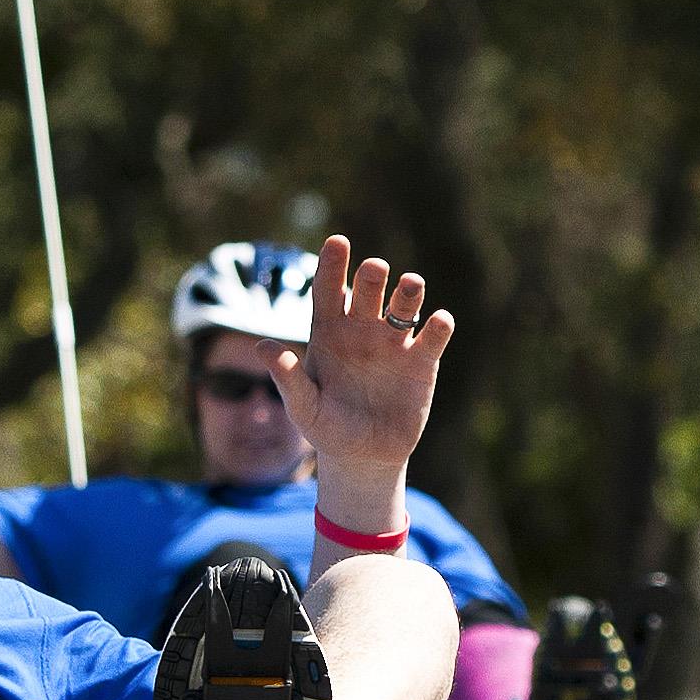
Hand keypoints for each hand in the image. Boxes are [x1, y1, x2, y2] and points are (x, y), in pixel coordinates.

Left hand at [266, 236, 452, 487]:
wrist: (363, 458)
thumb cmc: (326, 429)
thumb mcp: (303, 406)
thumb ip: (287, 376)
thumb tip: (261, 347)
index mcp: (328, 333)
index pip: (327, 290)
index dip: (331, 265)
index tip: (337, 241)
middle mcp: (362, 330)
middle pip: (367, 291)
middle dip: (371, 276)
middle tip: (374, 269)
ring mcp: (393, 343)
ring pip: (404, 304)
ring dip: (409, 291)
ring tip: (410, 285)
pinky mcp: (422, 362)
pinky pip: (433, 336)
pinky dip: (439, 326)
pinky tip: (438, 321)